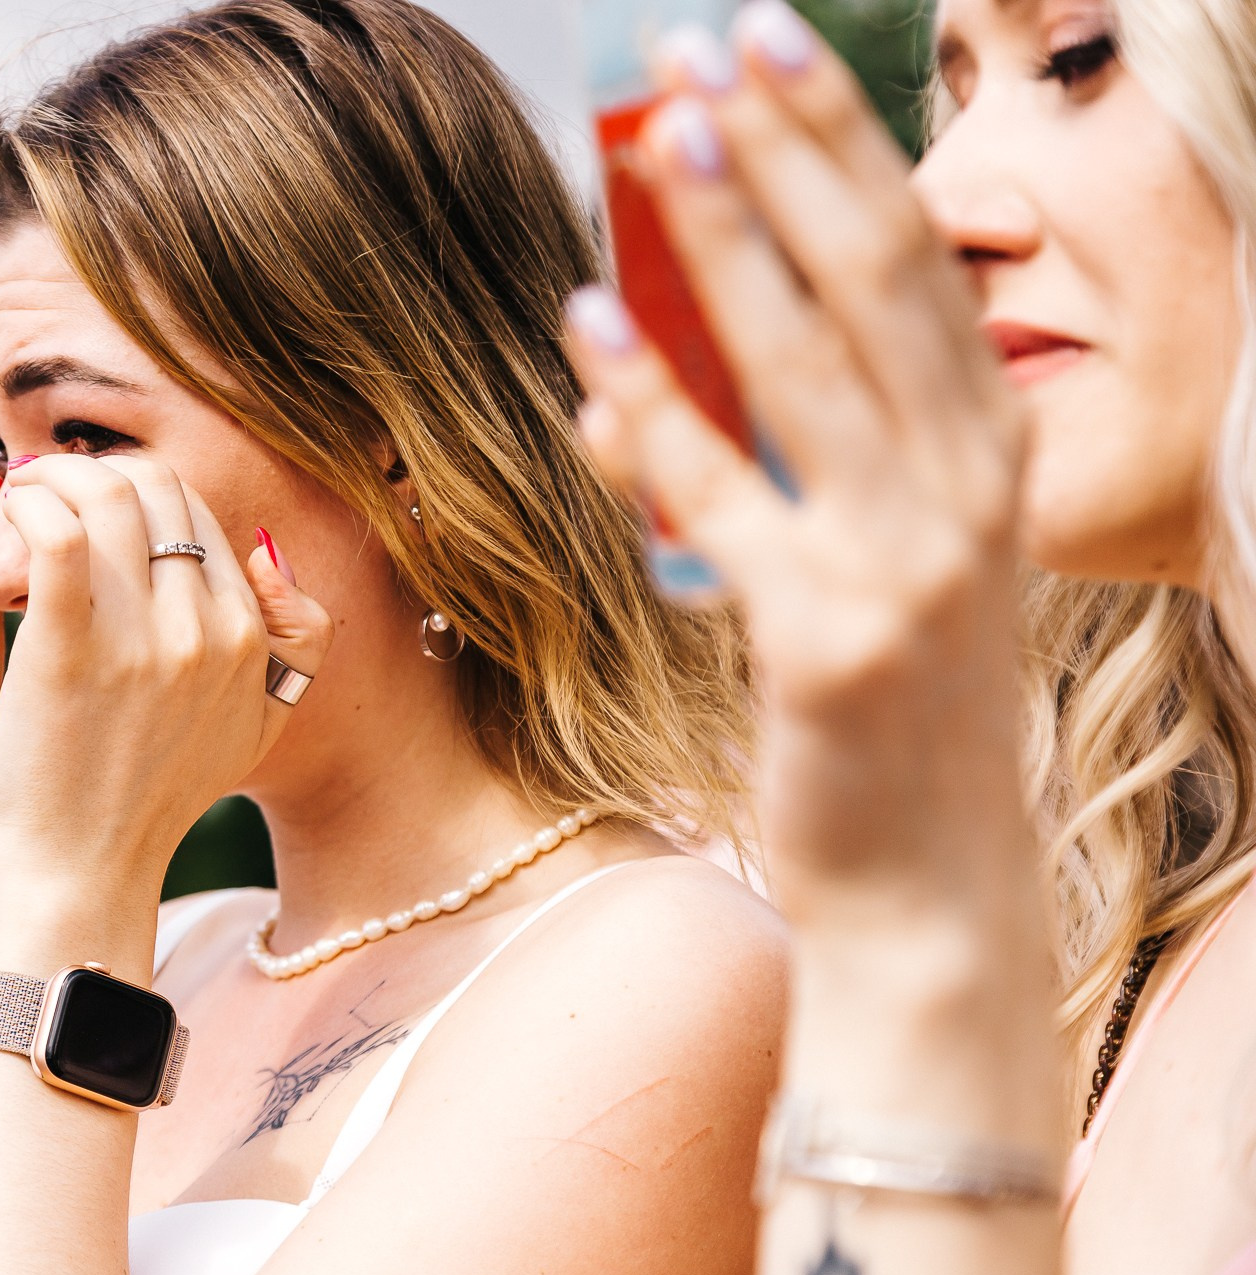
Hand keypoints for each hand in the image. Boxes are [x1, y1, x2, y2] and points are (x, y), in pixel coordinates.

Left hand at [0, 453, 331, 960]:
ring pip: (105, 492)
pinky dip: (26, 509)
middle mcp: (208, 630)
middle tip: (44, 502)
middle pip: (156, 487)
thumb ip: (294, 643)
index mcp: (251, 638)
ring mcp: (141, 639)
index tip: (85, 515)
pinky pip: (55, 533)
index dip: (133, 497)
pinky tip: (2, 528)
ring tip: (16, 505)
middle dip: (93, 475)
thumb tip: (267, 549)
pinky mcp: (69, 651)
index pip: (196, 513)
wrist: (84, 876)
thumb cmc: (150, 800)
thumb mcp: (257, 728)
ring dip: (50, 480)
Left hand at [564, 5, 1032, 919]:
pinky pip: (726, 504)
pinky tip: (588, 329)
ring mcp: (906, 569)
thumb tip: (612, 373)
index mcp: (982, 455)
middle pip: (878, 281)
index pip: (915, 263)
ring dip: (731, 245)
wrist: (926, 895)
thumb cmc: (880, 723)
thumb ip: (752, 464)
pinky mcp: (829, 644)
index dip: (840, 145)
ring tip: (662, 144)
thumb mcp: (846, 568)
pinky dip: (657, 412)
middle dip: (795, 150)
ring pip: (809, 370)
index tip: (764, 52)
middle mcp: (967, 494)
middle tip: (711, 47)